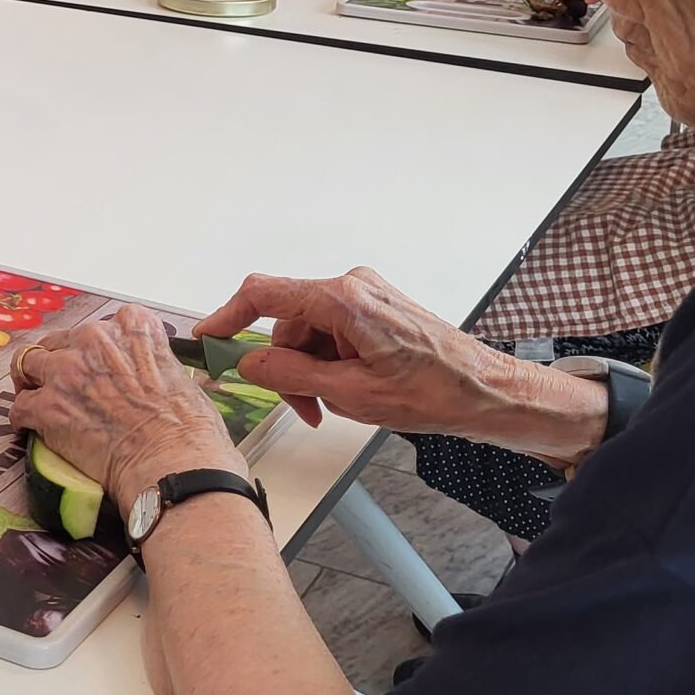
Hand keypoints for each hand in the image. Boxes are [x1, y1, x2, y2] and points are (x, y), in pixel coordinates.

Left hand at [11, 306, 239, 516]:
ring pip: (28, 364)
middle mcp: (95, 338)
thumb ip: (153, 362)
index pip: (102, 325)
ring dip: (32, 383)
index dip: (96, 349)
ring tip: (36, 400)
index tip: (98, 366)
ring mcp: (66, 371)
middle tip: (63, 386)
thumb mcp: (179, 376)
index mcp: (132, 326)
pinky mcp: (47, 407)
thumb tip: (148, 378)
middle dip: (59, 362)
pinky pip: (19, 407)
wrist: (174, 465)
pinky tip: (29, 429)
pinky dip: (23, 418)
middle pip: (59, 342)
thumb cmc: (189, 431)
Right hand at [195, 268, 505, 436]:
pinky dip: (331, 362)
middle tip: (300, 408)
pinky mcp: (376, 307)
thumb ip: (292, 375)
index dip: (227, 316)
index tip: (207, 339)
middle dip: (285, 366)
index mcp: (342, 300)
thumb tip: (250, 362)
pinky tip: (352, 389)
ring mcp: (366, 294)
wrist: (487, 391)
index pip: (264, 295)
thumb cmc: (434, 392)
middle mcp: (351, 286)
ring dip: (312, 370)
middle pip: (288, 322)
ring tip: (336, 405)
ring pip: (310, 332)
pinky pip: (333, 331)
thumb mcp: (352, 394)